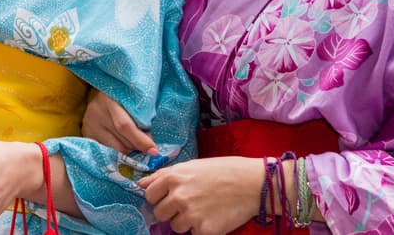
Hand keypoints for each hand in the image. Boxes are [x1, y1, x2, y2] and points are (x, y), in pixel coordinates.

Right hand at [82, 89, 159, 155]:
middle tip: (147, 147)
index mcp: (110, 99)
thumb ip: (143, 117)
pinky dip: (118, 150)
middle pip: (121, 141)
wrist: (103, 84)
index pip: (125, 126)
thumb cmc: (125, 93)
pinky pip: (107, 150)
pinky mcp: (86, 133)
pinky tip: (123, 143)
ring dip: (129, 150)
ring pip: (115, 149)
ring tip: (134, 142)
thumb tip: (152, 146)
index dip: (141, 140)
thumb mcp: (134, 99)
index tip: (154, 150)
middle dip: (138, 147)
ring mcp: (89, 124)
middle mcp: (96, 112)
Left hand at [138, 156, 264, 234]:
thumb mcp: (191, 166)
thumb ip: (163, 175)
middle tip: (189, 204)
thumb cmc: (222, 171)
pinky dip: (202, 229)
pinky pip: (193, 234)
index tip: (170, 197)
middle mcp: (178, 197)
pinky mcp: (204, 230)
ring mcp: (191, 215)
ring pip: (176, 227)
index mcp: (173, 177)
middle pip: (160, 214)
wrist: (252, 183)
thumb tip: (141, 184)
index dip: (160, 197)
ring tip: (203, 209)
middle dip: (171, 211)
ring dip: (186, 221)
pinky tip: (213, 217)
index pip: (150, 196)